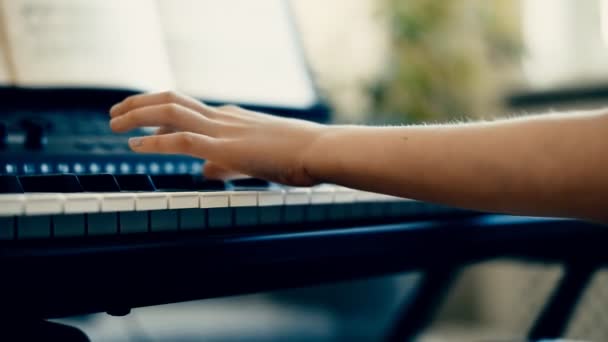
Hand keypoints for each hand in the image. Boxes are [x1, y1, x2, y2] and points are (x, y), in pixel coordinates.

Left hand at [109, 91, 327, 185]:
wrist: (321, 150)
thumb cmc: (299, 156)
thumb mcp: (257, 159)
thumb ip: (227, 164)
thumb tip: (206, 172)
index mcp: (233, 117)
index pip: (188, 109)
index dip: (160, 115)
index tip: (143, 124)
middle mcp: (223, 117)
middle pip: (172, 99)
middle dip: (140, 103)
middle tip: (116, 112)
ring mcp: (224, 129)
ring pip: (170, 112)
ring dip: (138, 115)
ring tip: (115, 123)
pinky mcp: (226, 147)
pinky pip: (181, 140)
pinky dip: (154, 141)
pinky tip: (136, 145)